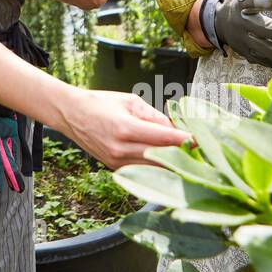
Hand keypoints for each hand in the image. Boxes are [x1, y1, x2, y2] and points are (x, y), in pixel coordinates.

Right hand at [61, 88, 191, 168]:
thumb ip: (154, 116)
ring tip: (189, 158)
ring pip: (154, 168)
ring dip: (172, 164)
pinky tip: (168, 163)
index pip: (164, 138)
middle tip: (201, 151)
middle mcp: (121, 148)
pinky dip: (157, 167)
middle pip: (162, 157)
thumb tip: (175, 129)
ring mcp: (117, 162)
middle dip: (183, 154)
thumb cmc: (100, 103)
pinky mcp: (115, 168)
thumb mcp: (130, 101)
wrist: (70, 114)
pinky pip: (142, 170)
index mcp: (125, 127)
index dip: (186, 140)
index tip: (201, 140)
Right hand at [202, 0, 271, 70]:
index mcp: (242, 3)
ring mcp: (243, 41)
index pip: (250, 0)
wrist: (217, 23)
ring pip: (263, 49)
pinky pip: (265, 62)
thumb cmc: (243, 5)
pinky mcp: (247, 55)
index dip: (261, 0)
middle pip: (260, 28)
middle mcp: (240, 23)